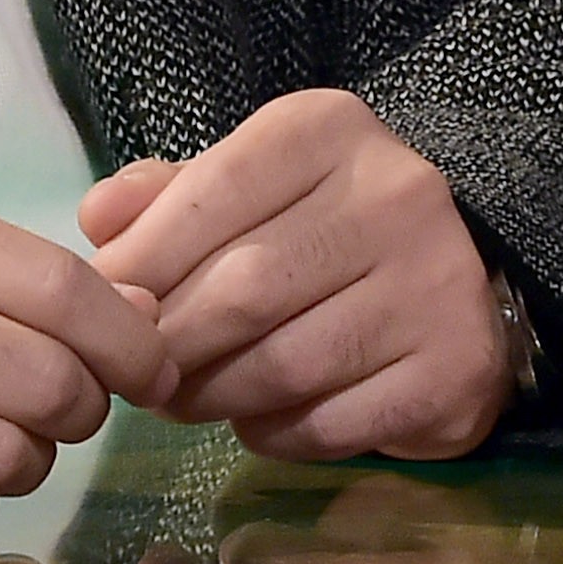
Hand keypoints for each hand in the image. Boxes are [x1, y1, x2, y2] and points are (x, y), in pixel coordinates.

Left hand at [78, 87, 510, 461]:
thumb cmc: (327, 225)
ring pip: (283, 365)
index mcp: (329, 130)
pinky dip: (274, 433)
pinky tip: (257, 419)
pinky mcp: (453, 371)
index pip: (211, 192)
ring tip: (184, 399)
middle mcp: (395, 195)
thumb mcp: (252, 182)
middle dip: (171, 341)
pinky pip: (330, 422)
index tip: (105, 304)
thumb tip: (97, 221)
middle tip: (136, 371)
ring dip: (213, 396)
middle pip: (242, 288)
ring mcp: (435, 285)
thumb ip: (171, 195)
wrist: (464, 275)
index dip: (141, 260)